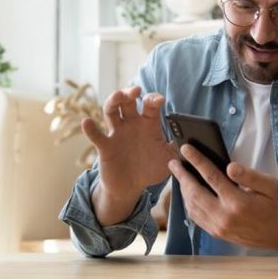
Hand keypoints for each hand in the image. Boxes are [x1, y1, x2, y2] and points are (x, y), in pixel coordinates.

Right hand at [86, 86, 176, 224]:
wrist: (132, 188)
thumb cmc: (151, 169)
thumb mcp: (169, 159)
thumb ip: (178, 150)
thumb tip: (190, 143)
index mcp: (149, 124)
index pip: (150, 105)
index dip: (153, 99)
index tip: (160, 100)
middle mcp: (132, 124)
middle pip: (128, 101)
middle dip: (130, 92)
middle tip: (136, 90)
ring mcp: (117, 133)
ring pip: (111, 110)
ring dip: (113, 101)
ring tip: (118, 96)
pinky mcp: (105, 146)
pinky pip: (96, 135)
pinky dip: (90, 128)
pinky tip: (87, 122)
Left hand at [168, 145, 277, 251]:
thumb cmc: (274, 205)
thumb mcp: (269, 185)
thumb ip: (249, 174)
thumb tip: (229, 166)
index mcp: (238, 202)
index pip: (211, 177)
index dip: (197, 161)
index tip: (185, 149)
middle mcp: (224, 216)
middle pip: (194, 192)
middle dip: (182, 175)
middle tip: (173, 162)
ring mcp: (218, 226)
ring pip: (192, 206)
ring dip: (183, 189)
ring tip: (179, 175)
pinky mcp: (216, 232)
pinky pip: (195, 217)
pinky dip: (188, 203)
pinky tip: (188, 193)